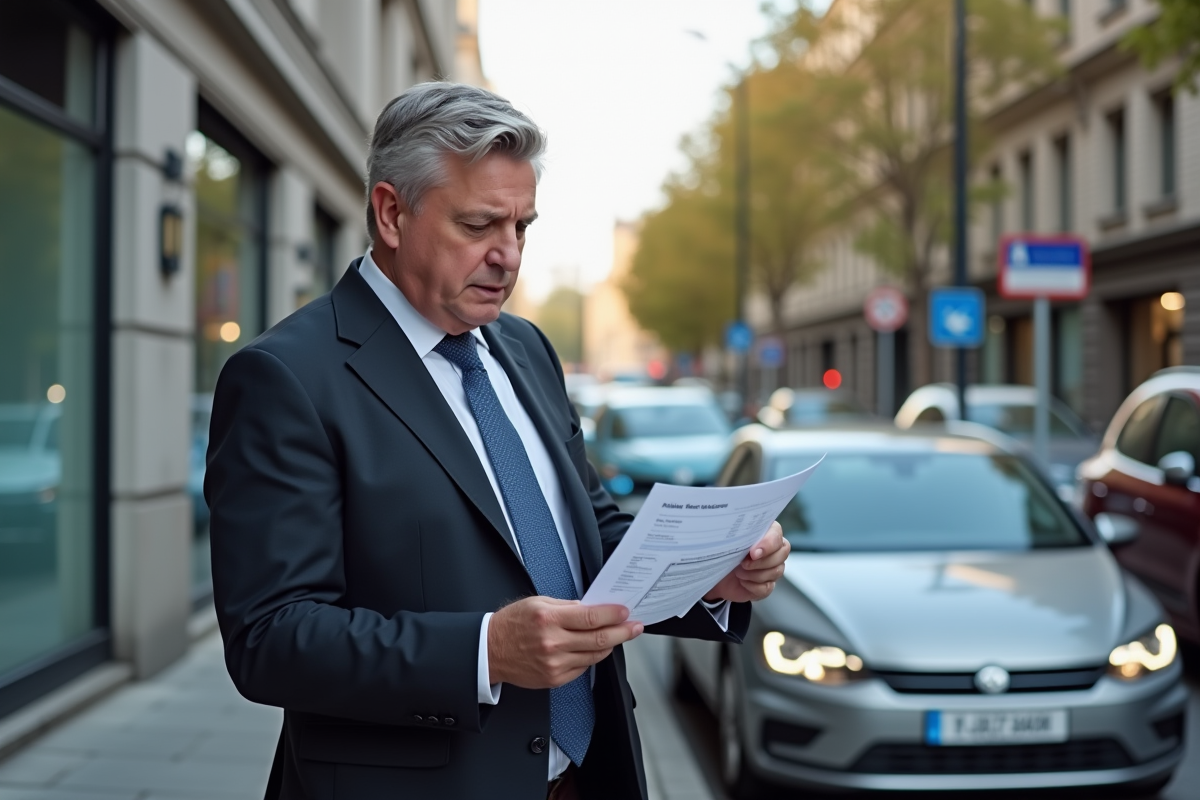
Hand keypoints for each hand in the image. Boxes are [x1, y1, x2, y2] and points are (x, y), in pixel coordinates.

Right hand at [487, 597, 643, 688]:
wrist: (489, 651)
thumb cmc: (511, 624)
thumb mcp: (537, 603)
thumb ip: (566, 606)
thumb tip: (591, 608)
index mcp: (548, 620)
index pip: (590, 617)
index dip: (612, 615)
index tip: (625, 612)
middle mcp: (552, 644)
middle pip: (598, 639)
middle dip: (622, 632)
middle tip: (635, 627)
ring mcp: (554, 664)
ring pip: (594, 656)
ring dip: (610, 645)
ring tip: (619, 635)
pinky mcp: (554, 679)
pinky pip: (583, 668)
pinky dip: (593, 657)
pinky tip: (596, 648)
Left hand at [703, 521, 789, 603]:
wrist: (715, 574)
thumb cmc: (724, 553)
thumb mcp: (729, 541)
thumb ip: (740, 536)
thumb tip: (745, 539)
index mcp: (766, 533)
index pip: (776, 535)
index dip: (768, 544)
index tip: (753, 552)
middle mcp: (774, 550)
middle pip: (782, 554)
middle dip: (761, 561)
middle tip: (743, 563)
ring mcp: (773, 569)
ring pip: (776, 571)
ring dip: (754, 574)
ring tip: (738, 571)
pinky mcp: (767, 585)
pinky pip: (767, 588)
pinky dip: (752, 585)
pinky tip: (742, 581)